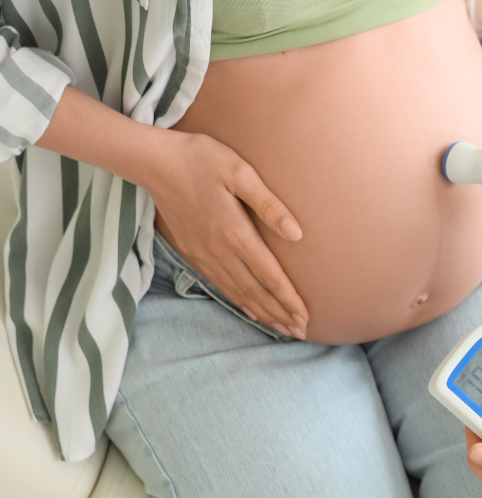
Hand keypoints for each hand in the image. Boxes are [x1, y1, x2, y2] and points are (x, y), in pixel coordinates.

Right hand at [149, 132, 308, 337]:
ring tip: (283, 329)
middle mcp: (220, 250)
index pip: (269, 275)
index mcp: (235, 232)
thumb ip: (268, 204)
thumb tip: (296, 234)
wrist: (154, 161)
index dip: (288, 299)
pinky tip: (251, 310)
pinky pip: (219, 284)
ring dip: (263, 312)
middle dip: (280, 314)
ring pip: (238, 292)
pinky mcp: (192, 252)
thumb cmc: (201, 160)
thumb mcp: (240, 173)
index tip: (305, 318)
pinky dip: (238, 301)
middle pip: (256, 291)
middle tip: (301, 332)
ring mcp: (204, 254)